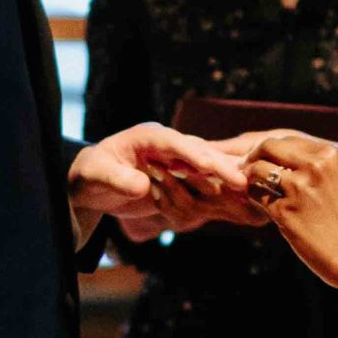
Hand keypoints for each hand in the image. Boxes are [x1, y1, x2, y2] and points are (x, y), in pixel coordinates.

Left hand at [70, 123, 245, 238]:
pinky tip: (239, 201)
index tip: (210, 166)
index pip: (174, 143)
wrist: (91, 184)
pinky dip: (220, 190)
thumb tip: (142, 186)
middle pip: (198, 152)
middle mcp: (166, 145)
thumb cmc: (89, 175)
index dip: (192, 154)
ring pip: (206, 167)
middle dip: (220, 167)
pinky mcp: (180, 177)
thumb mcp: (95, 175)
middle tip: (242, 182)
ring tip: (249, 192)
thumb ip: (117, 179)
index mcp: (147, 136)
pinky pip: (203, 183)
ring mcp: (175, 160)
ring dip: (226, 178)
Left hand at [245, 133, 337, 287]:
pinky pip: (257, 196)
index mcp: (330, 154)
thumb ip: (312, 164)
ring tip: (255, 189)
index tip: (262, 160)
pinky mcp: (285, 210)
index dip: (270, 151)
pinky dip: (255, 200)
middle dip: (253, 158)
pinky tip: (264, 208)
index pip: (287, 141)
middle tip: (246, 170)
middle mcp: (315, 165)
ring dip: (250, 179)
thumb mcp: (336, 179)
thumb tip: (275, 155)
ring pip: (258, 170)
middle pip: (268, 147)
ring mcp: (299, 188)